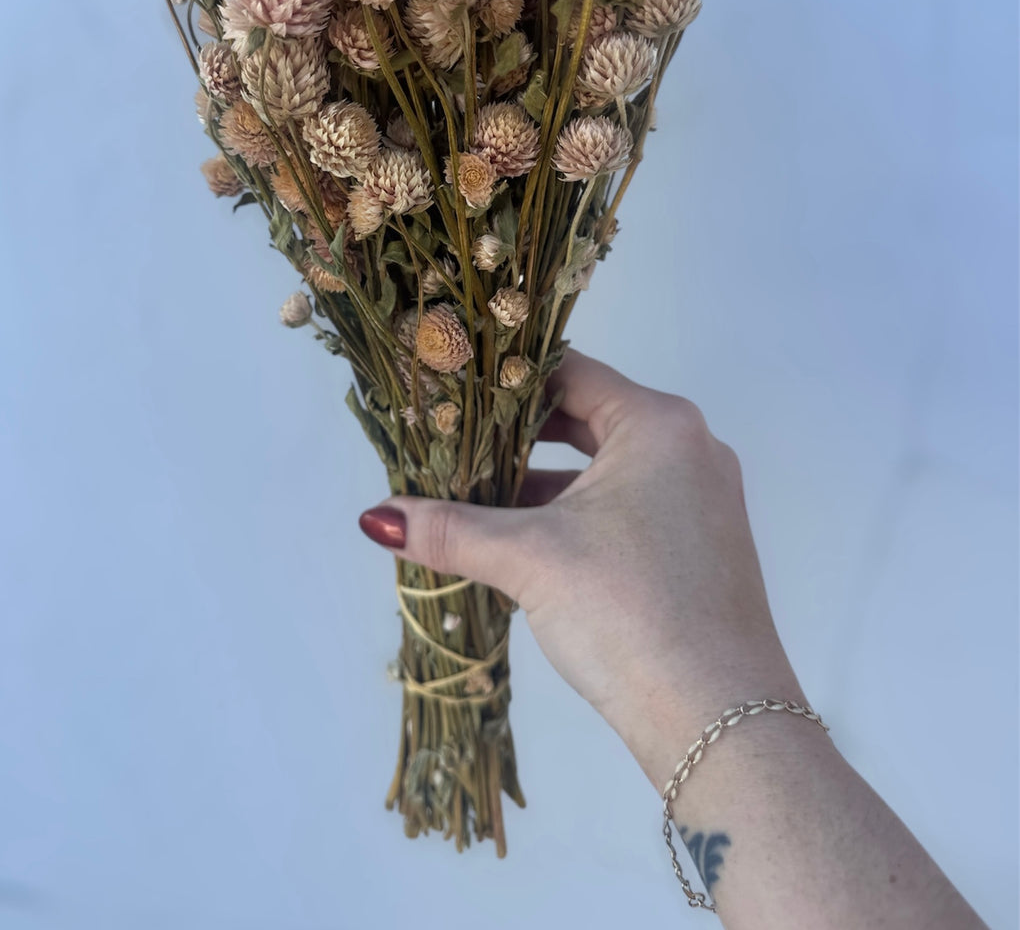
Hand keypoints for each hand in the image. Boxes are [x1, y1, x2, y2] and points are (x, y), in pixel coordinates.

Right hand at [358, 348, 805, 788]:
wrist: (720, 721)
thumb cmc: (631, 611)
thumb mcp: (532, 560)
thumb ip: (451, 530)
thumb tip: (374, 517)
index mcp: (659, 425)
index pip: (569, 371)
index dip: (503, 378)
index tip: (447, 388)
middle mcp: (688, 449)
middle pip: (584, 418)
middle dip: (512, 437)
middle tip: (446, 441)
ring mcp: (697, 500)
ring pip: (600, 470)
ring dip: (537, 484)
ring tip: (465, 496)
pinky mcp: (694, 547)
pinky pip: (622, 508)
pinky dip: (571, 517)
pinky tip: (516, 544)